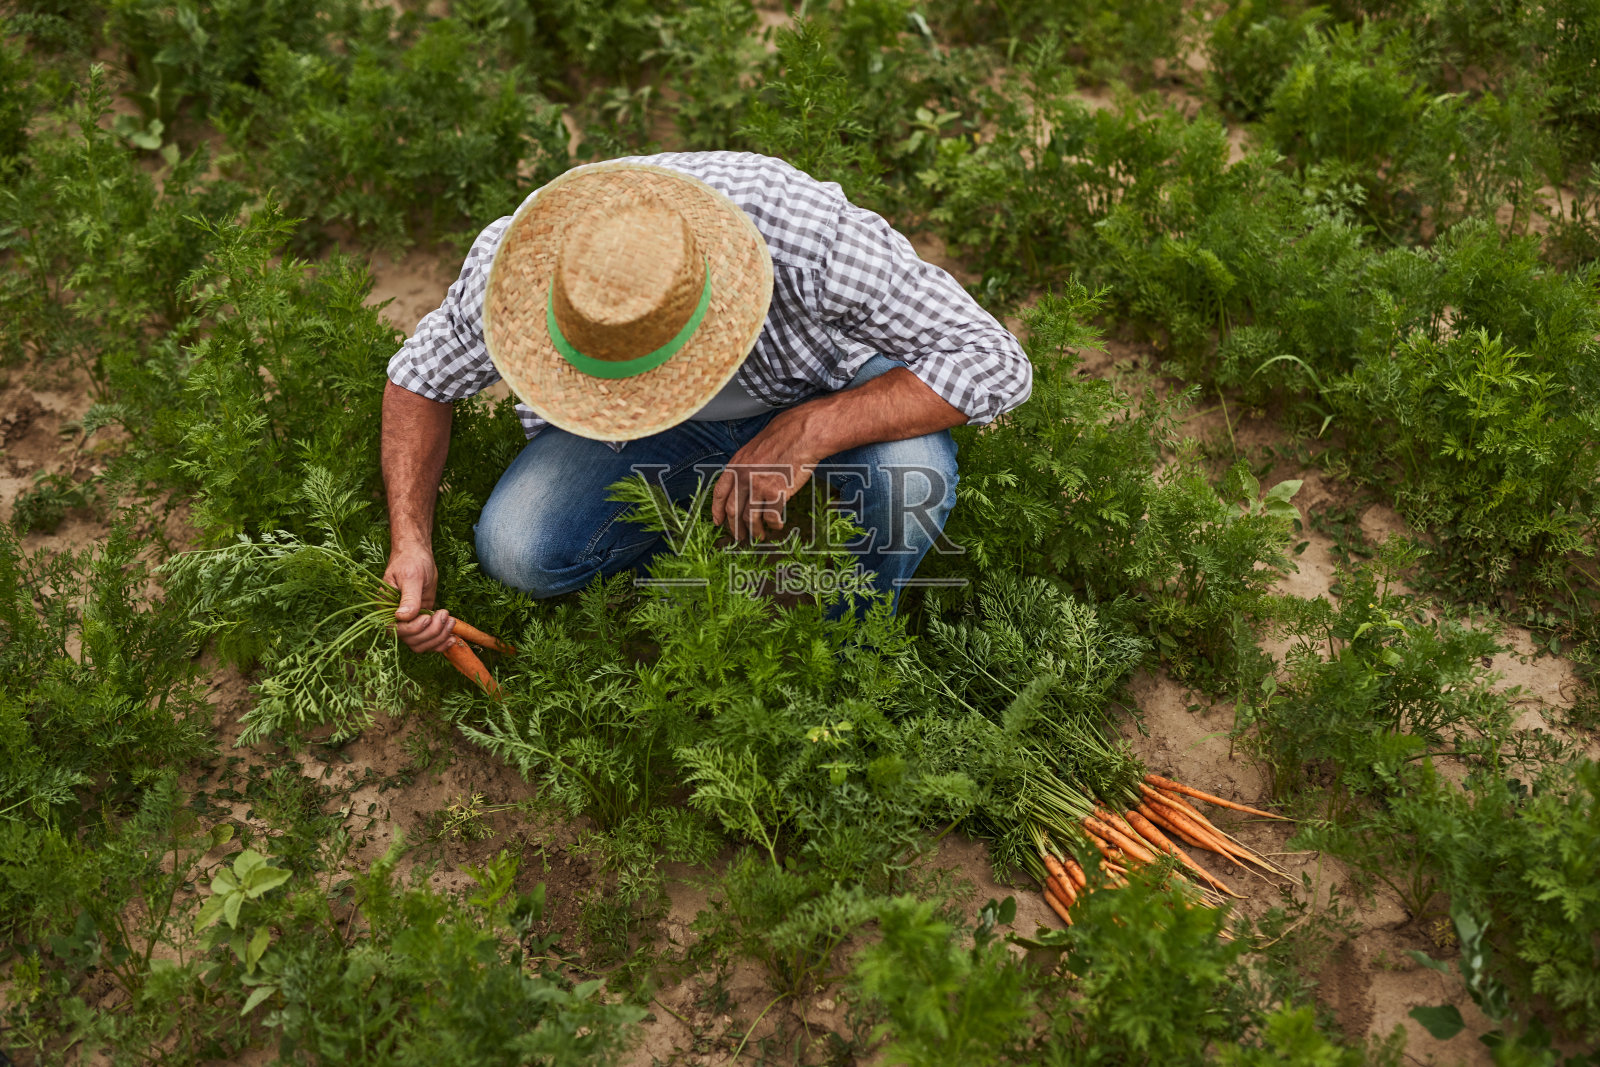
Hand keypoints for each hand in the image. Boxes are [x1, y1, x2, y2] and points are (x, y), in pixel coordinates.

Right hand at [383, 543, 453, 652]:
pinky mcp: (423, 620)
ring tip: (450, 620)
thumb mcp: (410, 577)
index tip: (428, 616)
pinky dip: (441, 641)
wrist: (418, 554)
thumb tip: (402, 616)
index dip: (414, 629)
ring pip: (422, 644)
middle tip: (444, 614)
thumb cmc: (410, 561)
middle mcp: (397, 620)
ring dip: (439, 637)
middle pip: (412, 641)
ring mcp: (411, 622)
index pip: (397, 630)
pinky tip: (452, 637)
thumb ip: (408, 598)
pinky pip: (430, 639)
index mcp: (386, 609)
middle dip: (431, 632)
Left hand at [712, 408, 821, 541]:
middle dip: (735, 527)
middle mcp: (743, 477)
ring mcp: (759, 486)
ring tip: (759, 537)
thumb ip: (745, 468)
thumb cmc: (782, 438)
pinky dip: (774, 525)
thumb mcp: (754, 450)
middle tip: (739, 537)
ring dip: (755, 531)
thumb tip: (743, 487)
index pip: (719, 493)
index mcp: (736, 465)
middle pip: (733, 510)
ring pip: (751, 518)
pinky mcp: (776, 493)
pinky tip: (777, 525)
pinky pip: (771, 517)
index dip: (717, 510)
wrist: (801, 435)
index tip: (718, 522)